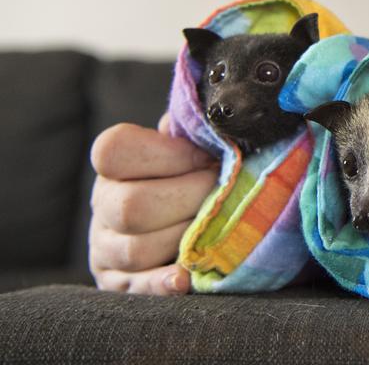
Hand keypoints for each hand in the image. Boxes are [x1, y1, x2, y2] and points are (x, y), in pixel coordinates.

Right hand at [88, 114, 218, 294]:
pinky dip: (163, 283)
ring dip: (186, 238)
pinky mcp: (120, 286)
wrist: (183, 226)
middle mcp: (103, 206)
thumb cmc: (193, 178)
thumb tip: (209, 121)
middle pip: (131, 206)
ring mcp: (106, 249)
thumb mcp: (190, 150)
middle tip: (223, 192)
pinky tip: (186, 279)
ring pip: (136, 249)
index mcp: (115, 166)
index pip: (114, 150)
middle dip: (189, 198)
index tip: (207, 157)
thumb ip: (192, 135)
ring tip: (217, 227)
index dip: (167, 153)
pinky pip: (138, 289)